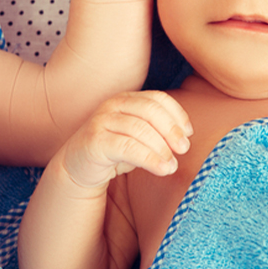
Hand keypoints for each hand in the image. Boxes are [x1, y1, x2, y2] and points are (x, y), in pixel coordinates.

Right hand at [59, 91, 191, 190]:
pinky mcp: (95, 140)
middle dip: (171, 129)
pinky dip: (150, 159)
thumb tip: (185, 138)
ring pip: (140, 129)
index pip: (157, 98)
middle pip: (150, 110)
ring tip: (172, 165)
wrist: (78, 167)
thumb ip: (157, 131)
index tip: (188, 134)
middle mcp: (112, 105)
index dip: (177, 114)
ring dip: (162, 148)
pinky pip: (128, 147)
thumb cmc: (114, 152)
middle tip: (183, 149)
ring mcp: (102, 121)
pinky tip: (162, 169)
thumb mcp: (138, 137)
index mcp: (126, 99)